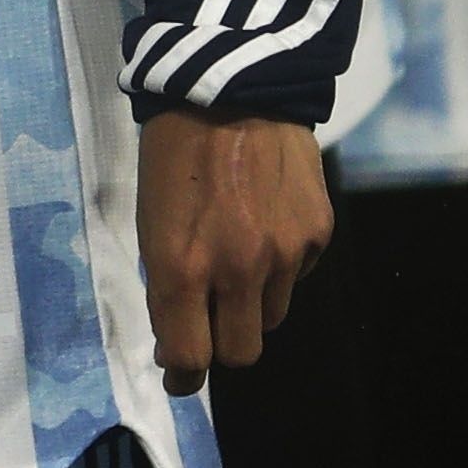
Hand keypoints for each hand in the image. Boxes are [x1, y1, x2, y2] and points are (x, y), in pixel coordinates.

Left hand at [134, 107, 329, 392]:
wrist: (231, 91)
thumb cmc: (173, 156)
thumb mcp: (150, 220)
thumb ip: (168, 283)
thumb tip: (180, 339)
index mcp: (181, 266)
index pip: (190, 357)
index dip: (182, 376)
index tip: (178, 375)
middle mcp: (237, 270)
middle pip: (240, 353)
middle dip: (222, 347)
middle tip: (209, 323)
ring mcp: (284, 255)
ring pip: (272, 318)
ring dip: (252, 305)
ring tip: (236, 260)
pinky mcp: (317, 235)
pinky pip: (297, 278)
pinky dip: (280, 269)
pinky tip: (264, 229)